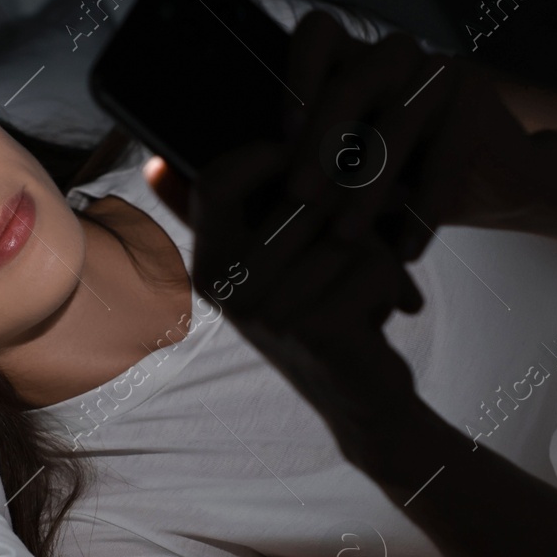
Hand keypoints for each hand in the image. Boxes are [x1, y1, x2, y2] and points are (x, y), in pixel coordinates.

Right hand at [143, 10, 529, 465]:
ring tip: (373, 286)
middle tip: (376, 229)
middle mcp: (229, 291)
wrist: (364, 402)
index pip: (214, 185)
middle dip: (353, 205)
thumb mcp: (280, 257)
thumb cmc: (330, 310)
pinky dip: (396, 282)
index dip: (262, 155)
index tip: (301, 157)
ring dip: (381, 252)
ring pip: (345, 230)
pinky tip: (391, 311)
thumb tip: (160, 161)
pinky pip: (371, 264)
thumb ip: (237, 207)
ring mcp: (268, 313)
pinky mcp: (315, 330)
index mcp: (209, 267)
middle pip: (299, 198)